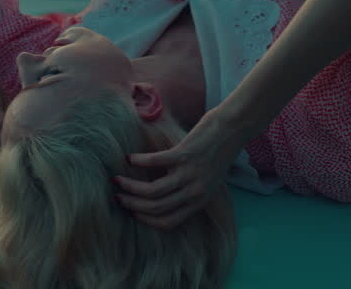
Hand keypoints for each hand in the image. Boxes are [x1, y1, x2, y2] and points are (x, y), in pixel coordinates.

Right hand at [113, 107, 245, 229]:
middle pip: (156, 208)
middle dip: (132, 204)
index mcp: (199, 200)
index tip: (132, 212)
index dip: (146, 219)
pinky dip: (138, 161)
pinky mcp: (184, 155)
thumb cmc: (218, 151)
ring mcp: (189, 174)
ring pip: (152, 191)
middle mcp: (195, 192)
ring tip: (117, 179)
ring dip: (130, 186)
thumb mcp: (207, 179)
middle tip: (118, 196)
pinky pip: (155, 162)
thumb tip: (162, 194)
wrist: (233, 129)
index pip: (168, 222)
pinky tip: (129, 158)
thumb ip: (188, 190)